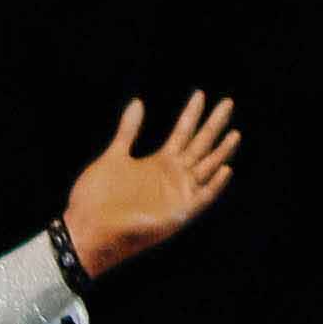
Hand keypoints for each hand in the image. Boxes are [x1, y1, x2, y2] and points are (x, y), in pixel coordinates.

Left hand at [61, 93, 238, 274]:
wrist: (88, 230)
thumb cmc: (96, 197)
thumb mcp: (113, 157)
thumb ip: (128, 131)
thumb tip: (138, 102)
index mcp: (160, 162)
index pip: (183, 132)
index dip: (191, 113)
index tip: (200, 93)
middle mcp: (174, 175)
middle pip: (201, 144)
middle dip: (214, 124)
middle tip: (227, 102)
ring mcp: (178, 194)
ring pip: (207, 168)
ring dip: (221, 152)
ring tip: (234, 133)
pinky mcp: (178, 213)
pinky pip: (202, 198)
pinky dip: (214, 185)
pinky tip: (225, 169)